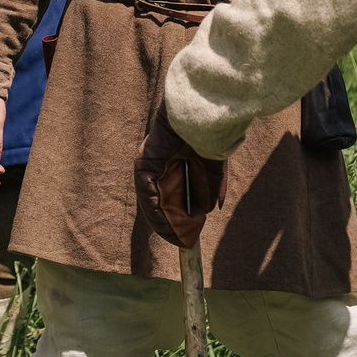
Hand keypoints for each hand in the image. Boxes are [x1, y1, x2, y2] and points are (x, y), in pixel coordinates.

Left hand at [134, 122, 223, 248]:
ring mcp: (148, 164)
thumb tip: (206, 212)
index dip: (176, 219)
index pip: (167, 198)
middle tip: (183, 240)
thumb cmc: (208, 136)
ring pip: (150, 202)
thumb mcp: (211, 169)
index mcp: (171, 165)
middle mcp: (156, 166)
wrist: (203, 115)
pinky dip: (158, 211)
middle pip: (156, 204)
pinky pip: (147, 194)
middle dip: (169, 225)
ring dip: (165, 223)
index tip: (187, 235)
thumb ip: (208, 189)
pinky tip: (170, 224)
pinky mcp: (144, 163)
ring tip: (180, 236)